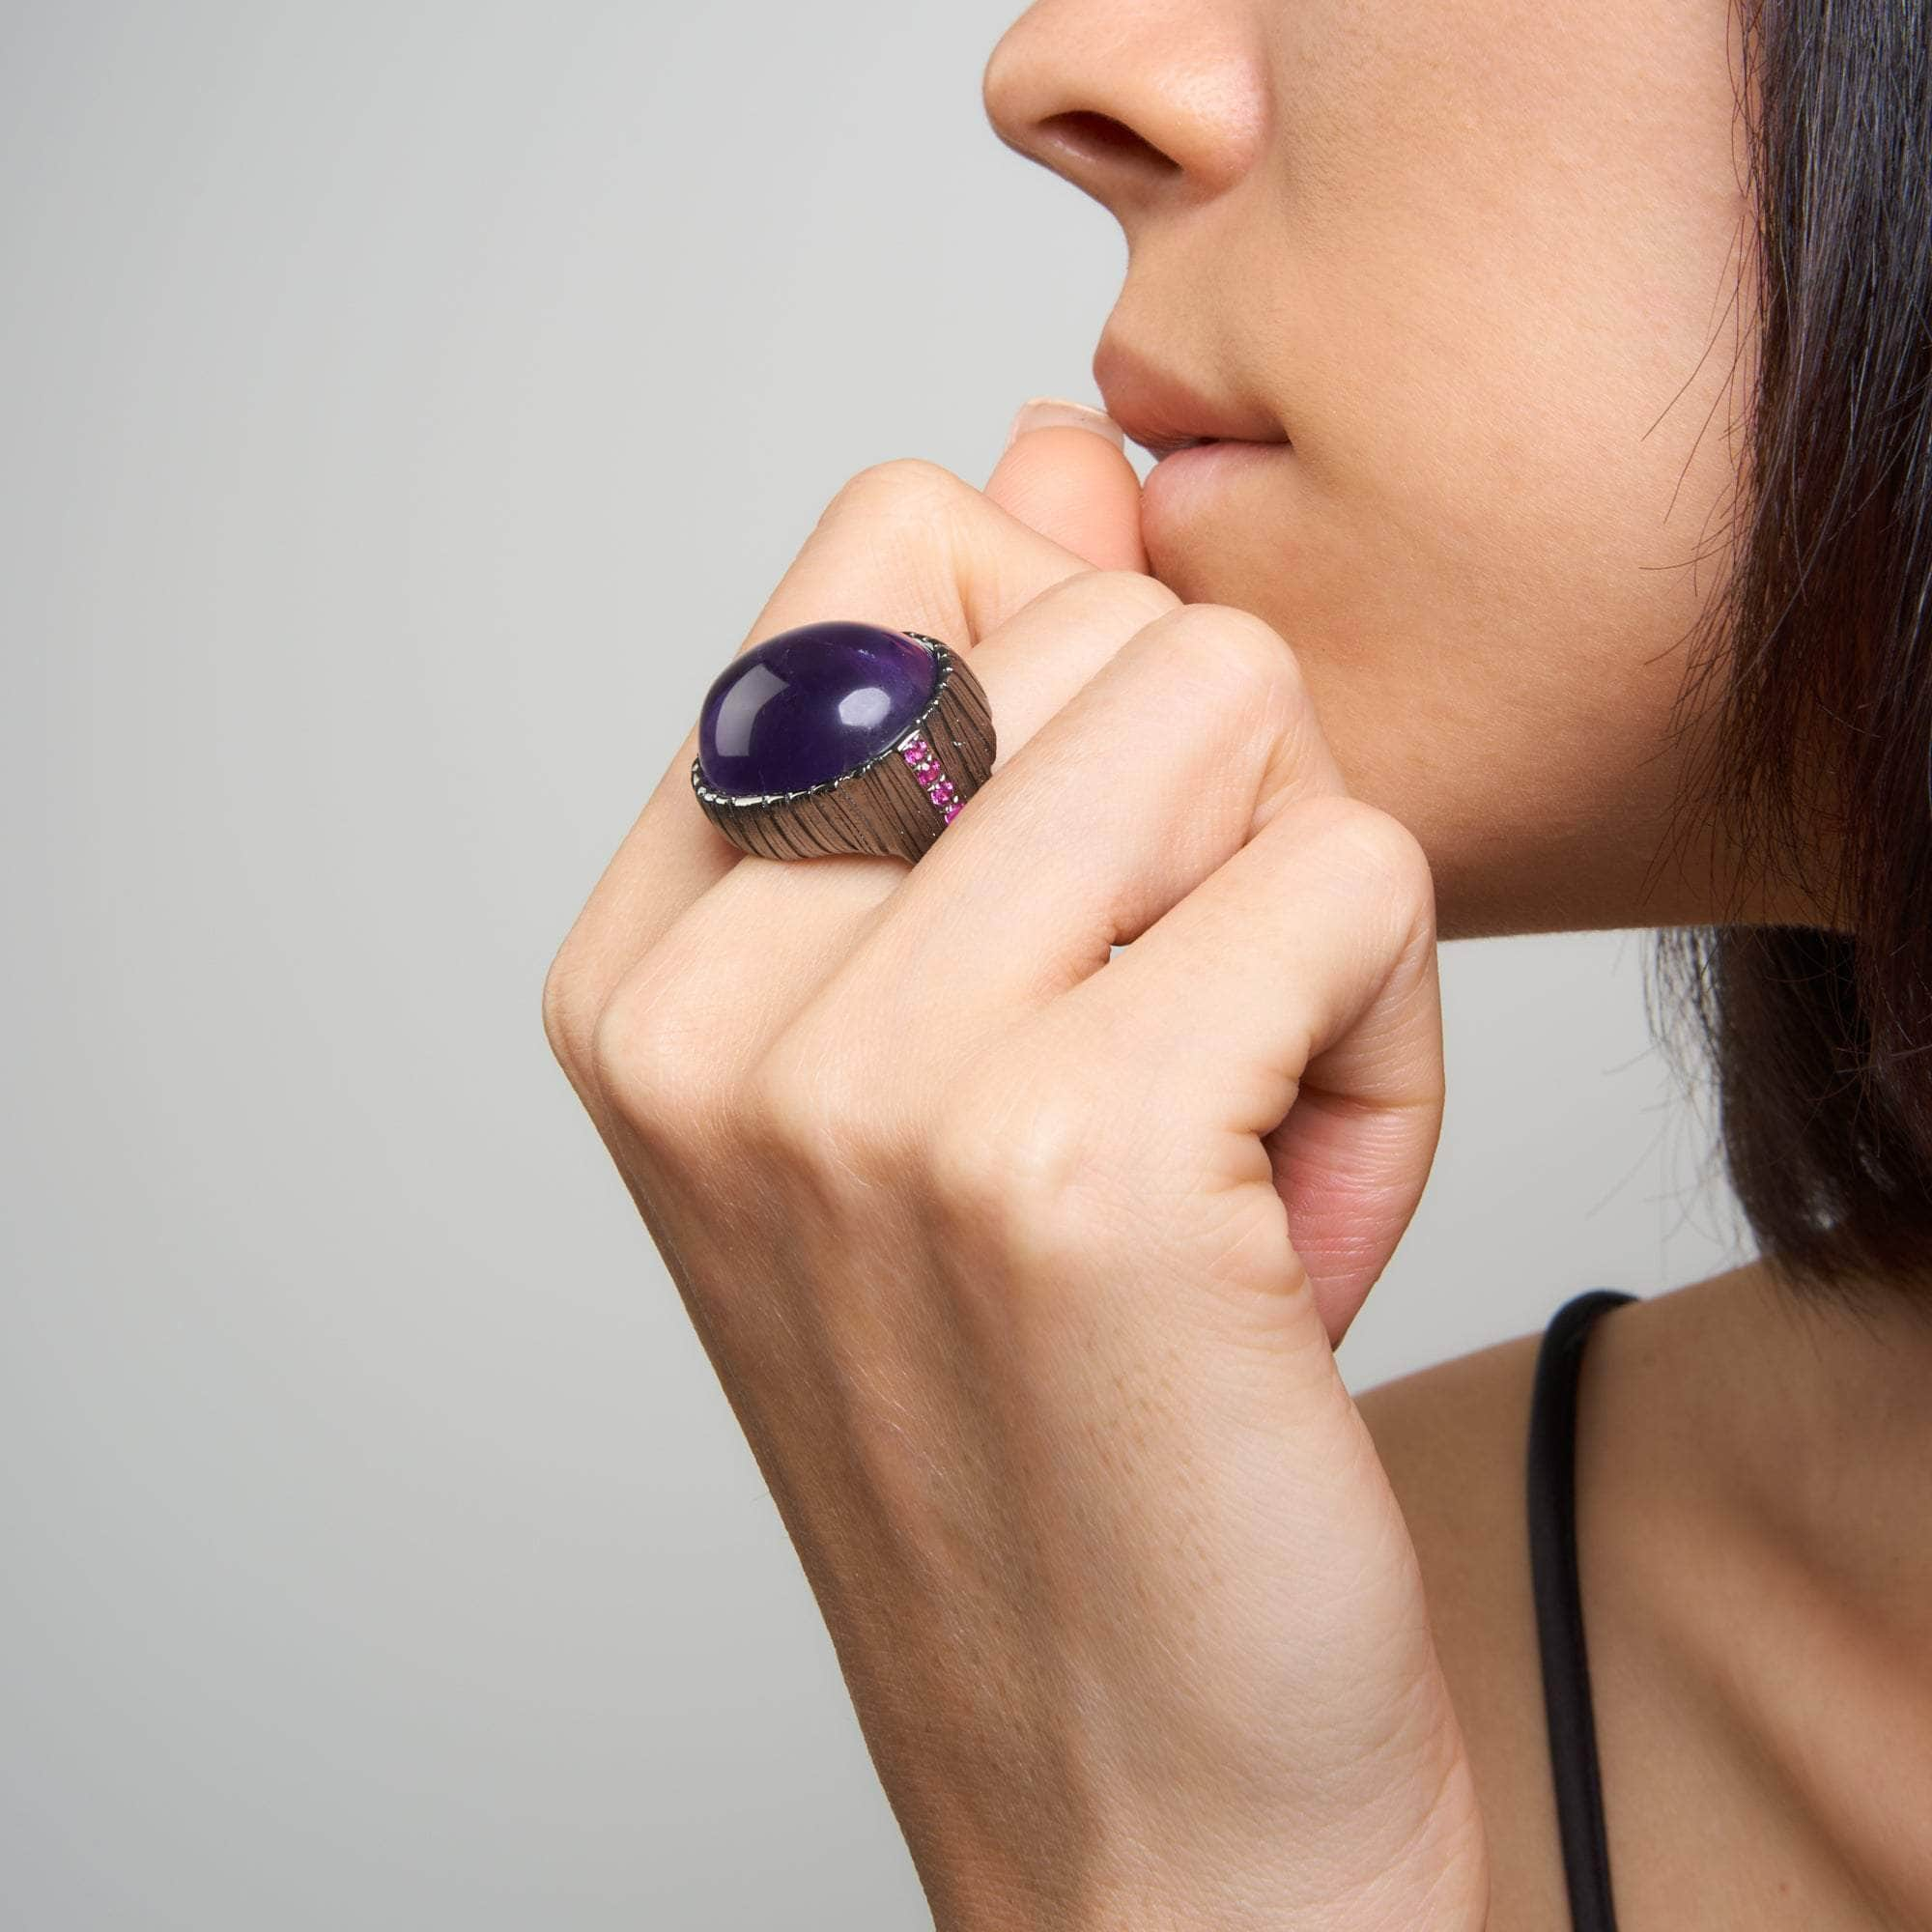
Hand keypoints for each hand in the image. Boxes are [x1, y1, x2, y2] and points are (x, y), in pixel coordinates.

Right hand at [543, 415, 1486, 1931]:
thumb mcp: (959, 1048)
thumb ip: (991, 726)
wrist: (1129, 1789)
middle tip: (1180, 1060)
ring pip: (1238, 715)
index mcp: (651, 963)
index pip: (891, 546)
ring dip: (1311, 925)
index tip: (1105, 878)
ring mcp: (866, 1079)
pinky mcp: (1064, 1155)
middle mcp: (715, 1005)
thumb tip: (1057, 440)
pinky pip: (1349, 881)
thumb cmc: (1058, 1413)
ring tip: (1238, 1135)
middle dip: (1223, 823)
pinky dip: (1387, 1048)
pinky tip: (1294, 1229)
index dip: (1074, 664)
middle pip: (1104, 620)